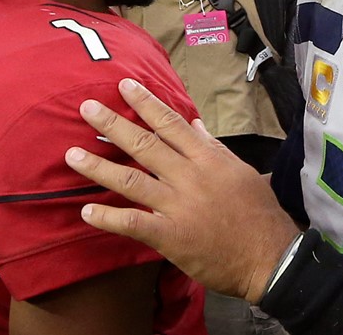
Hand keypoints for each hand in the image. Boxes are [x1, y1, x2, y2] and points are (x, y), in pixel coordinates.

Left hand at [65, 78, 298, 304]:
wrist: (270, 257)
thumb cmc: (259, 214)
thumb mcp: (240, 172)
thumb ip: (213, 148)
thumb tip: (195, 125)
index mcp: (207, 158)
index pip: (171, 123)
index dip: (145, 103)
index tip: (124, 85)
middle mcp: (189, 176)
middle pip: (144, 145)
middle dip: (112, 125)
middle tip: (86, 108)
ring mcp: (178, 206)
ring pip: (131, 181)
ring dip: (98, 167)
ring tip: (72, 154)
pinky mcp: (170, 236)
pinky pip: (133, 223)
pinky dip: (107, 218)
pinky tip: (85, 212)